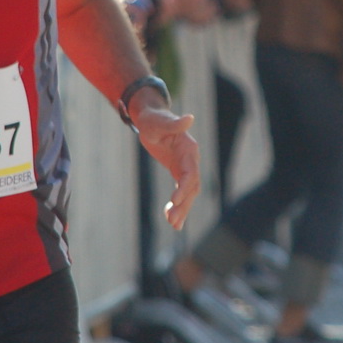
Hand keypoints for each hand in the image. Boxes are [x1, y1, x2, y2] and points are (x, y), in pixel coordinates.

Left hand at [131, 95, 199, 229]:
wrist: (151, 119)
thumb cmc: (153, 120)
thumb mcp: (159, 122)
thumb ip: (174, 123)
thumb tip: (189, 118)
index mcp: (189, 149)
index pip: (191, 172)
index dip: (184, 188)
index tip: (174, 200)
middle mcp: (191, 160)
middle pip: (191, 187)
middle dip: (184, 204)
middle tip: (173, 221)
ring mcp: (185, 167)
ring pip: (188, 193)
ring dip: (182, 209)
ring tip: (173, 225)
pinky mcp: (178, 172)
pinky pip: (181, 192)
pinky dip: (177, 205)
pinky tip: (170, 218)